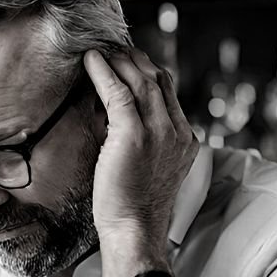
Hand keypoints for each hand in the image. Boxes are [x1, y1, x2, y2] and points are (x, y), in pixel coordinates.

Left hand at [84, 49, 198, 268]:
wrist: (134, 230)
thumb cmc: (133, 207)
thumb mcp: (148, 168)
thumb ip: (144, 141)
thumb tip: (116, 114)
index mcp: (185, 140)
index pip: (168, 93)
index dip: (147, 72)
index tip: (129, 60)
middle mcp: (178, 132)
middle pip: (157, 81)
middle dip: (135, 60)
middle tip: (113, 46)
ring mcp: (159, 132)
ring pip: (141, 82)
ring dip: (119, 61)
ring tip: (101, 49)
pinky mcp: (134, 135)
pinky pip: (119, 92)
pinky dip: (104, 72)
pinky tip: (91, 61)